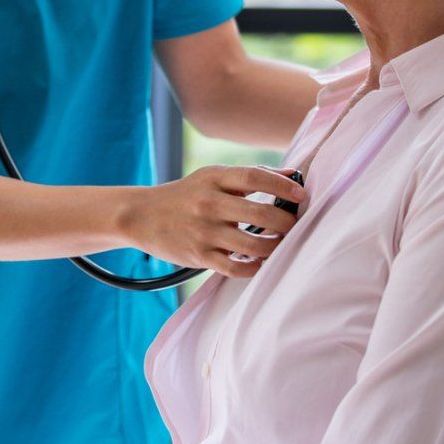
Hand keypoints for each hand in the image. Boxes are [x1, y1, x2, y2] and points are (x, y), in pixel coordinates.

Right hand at [122, 164, 308, 277]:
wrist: (142, 215)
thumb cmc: (187, 195)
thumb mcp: (213, 177)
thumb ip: (253, 175)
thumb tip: (293, 175)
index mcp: (214, 178)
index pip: (254, 177)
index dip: (282, 185)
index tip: (301, 194)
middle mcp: (209, 204)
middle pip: (260, 214)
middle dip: (287, 222)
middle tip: (295, 225)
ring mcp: (204, 232)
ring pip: (253, 245)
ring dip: (275, 247)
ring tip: (281, 244)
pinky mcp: (199, 256)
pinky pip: (236, 268)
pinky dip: (254, 267)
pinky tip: (260, 261)